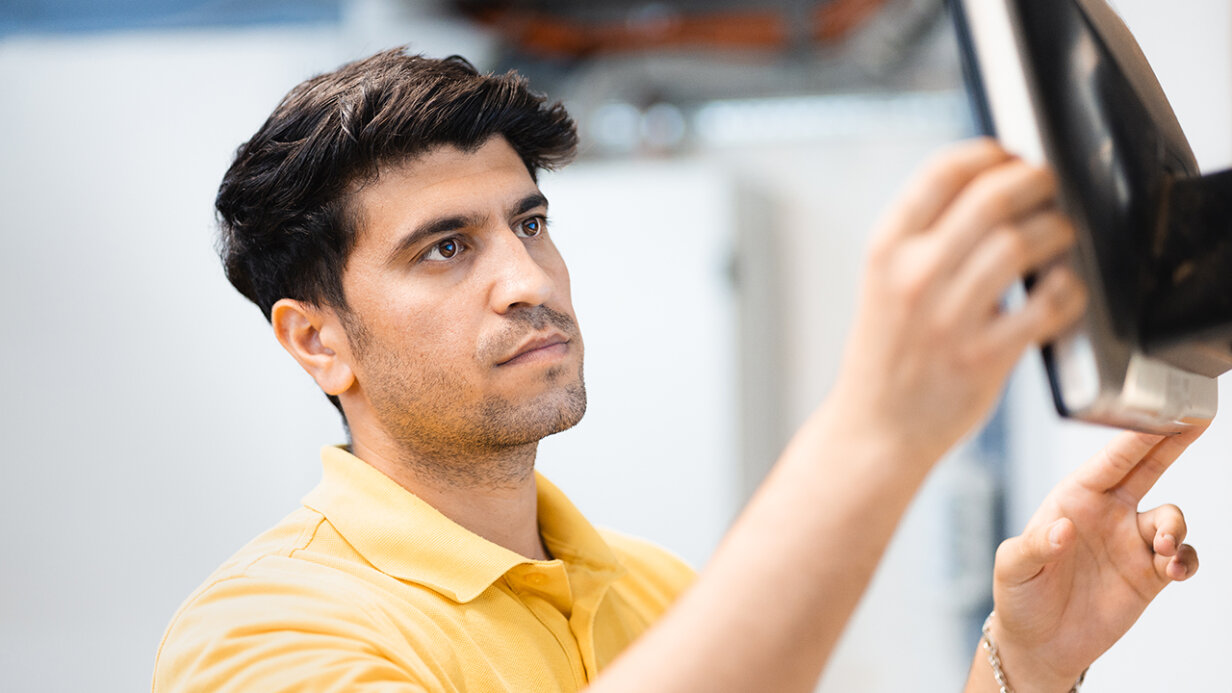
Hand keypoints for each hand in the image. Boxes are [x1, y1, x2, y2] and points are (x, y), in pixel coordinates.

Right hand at [829, 139, 1085, 465]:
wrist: (876, 427)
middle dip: (1036, 182)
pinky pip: (1046, 304)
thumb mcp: (885, 280)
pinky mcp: (983, 357)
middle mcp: (913, 276)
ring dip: (1056, 231)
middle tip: (1050, 190)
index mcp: (886, 249)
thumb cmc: (888, 352)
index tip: (1011, 157)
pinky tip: (1063, 291)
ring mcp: (948, 317)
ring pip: (1022, 243)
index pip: (943, 171)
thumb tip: (995, 184)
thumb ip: (927, 235)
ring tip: (1059, 237)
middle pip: (992, 197)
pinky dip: (1068, 290)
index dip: (990, 154)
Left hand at [987, 426, 1205, 691]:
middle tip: (1196, 419)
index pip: (1109, 460)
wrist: (1038, 644)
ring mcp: (1129, 542)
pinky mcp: (1148, 575)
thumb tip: (1062, 527)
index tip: (1161, 412)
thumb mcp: (1013, 567)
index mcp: (1072, 499)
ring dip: (1174, 527)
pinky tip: (1171, 569)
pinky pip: (1182, 556)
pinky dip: (1185, 559)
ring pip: (1170, 517)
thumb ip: (1034, 546)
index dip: (1136, 435)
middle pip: (1147, 468)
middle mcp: (1105, 513)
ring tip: (1161, 547)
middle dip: (1172, 443)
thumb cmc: (1019, 596)